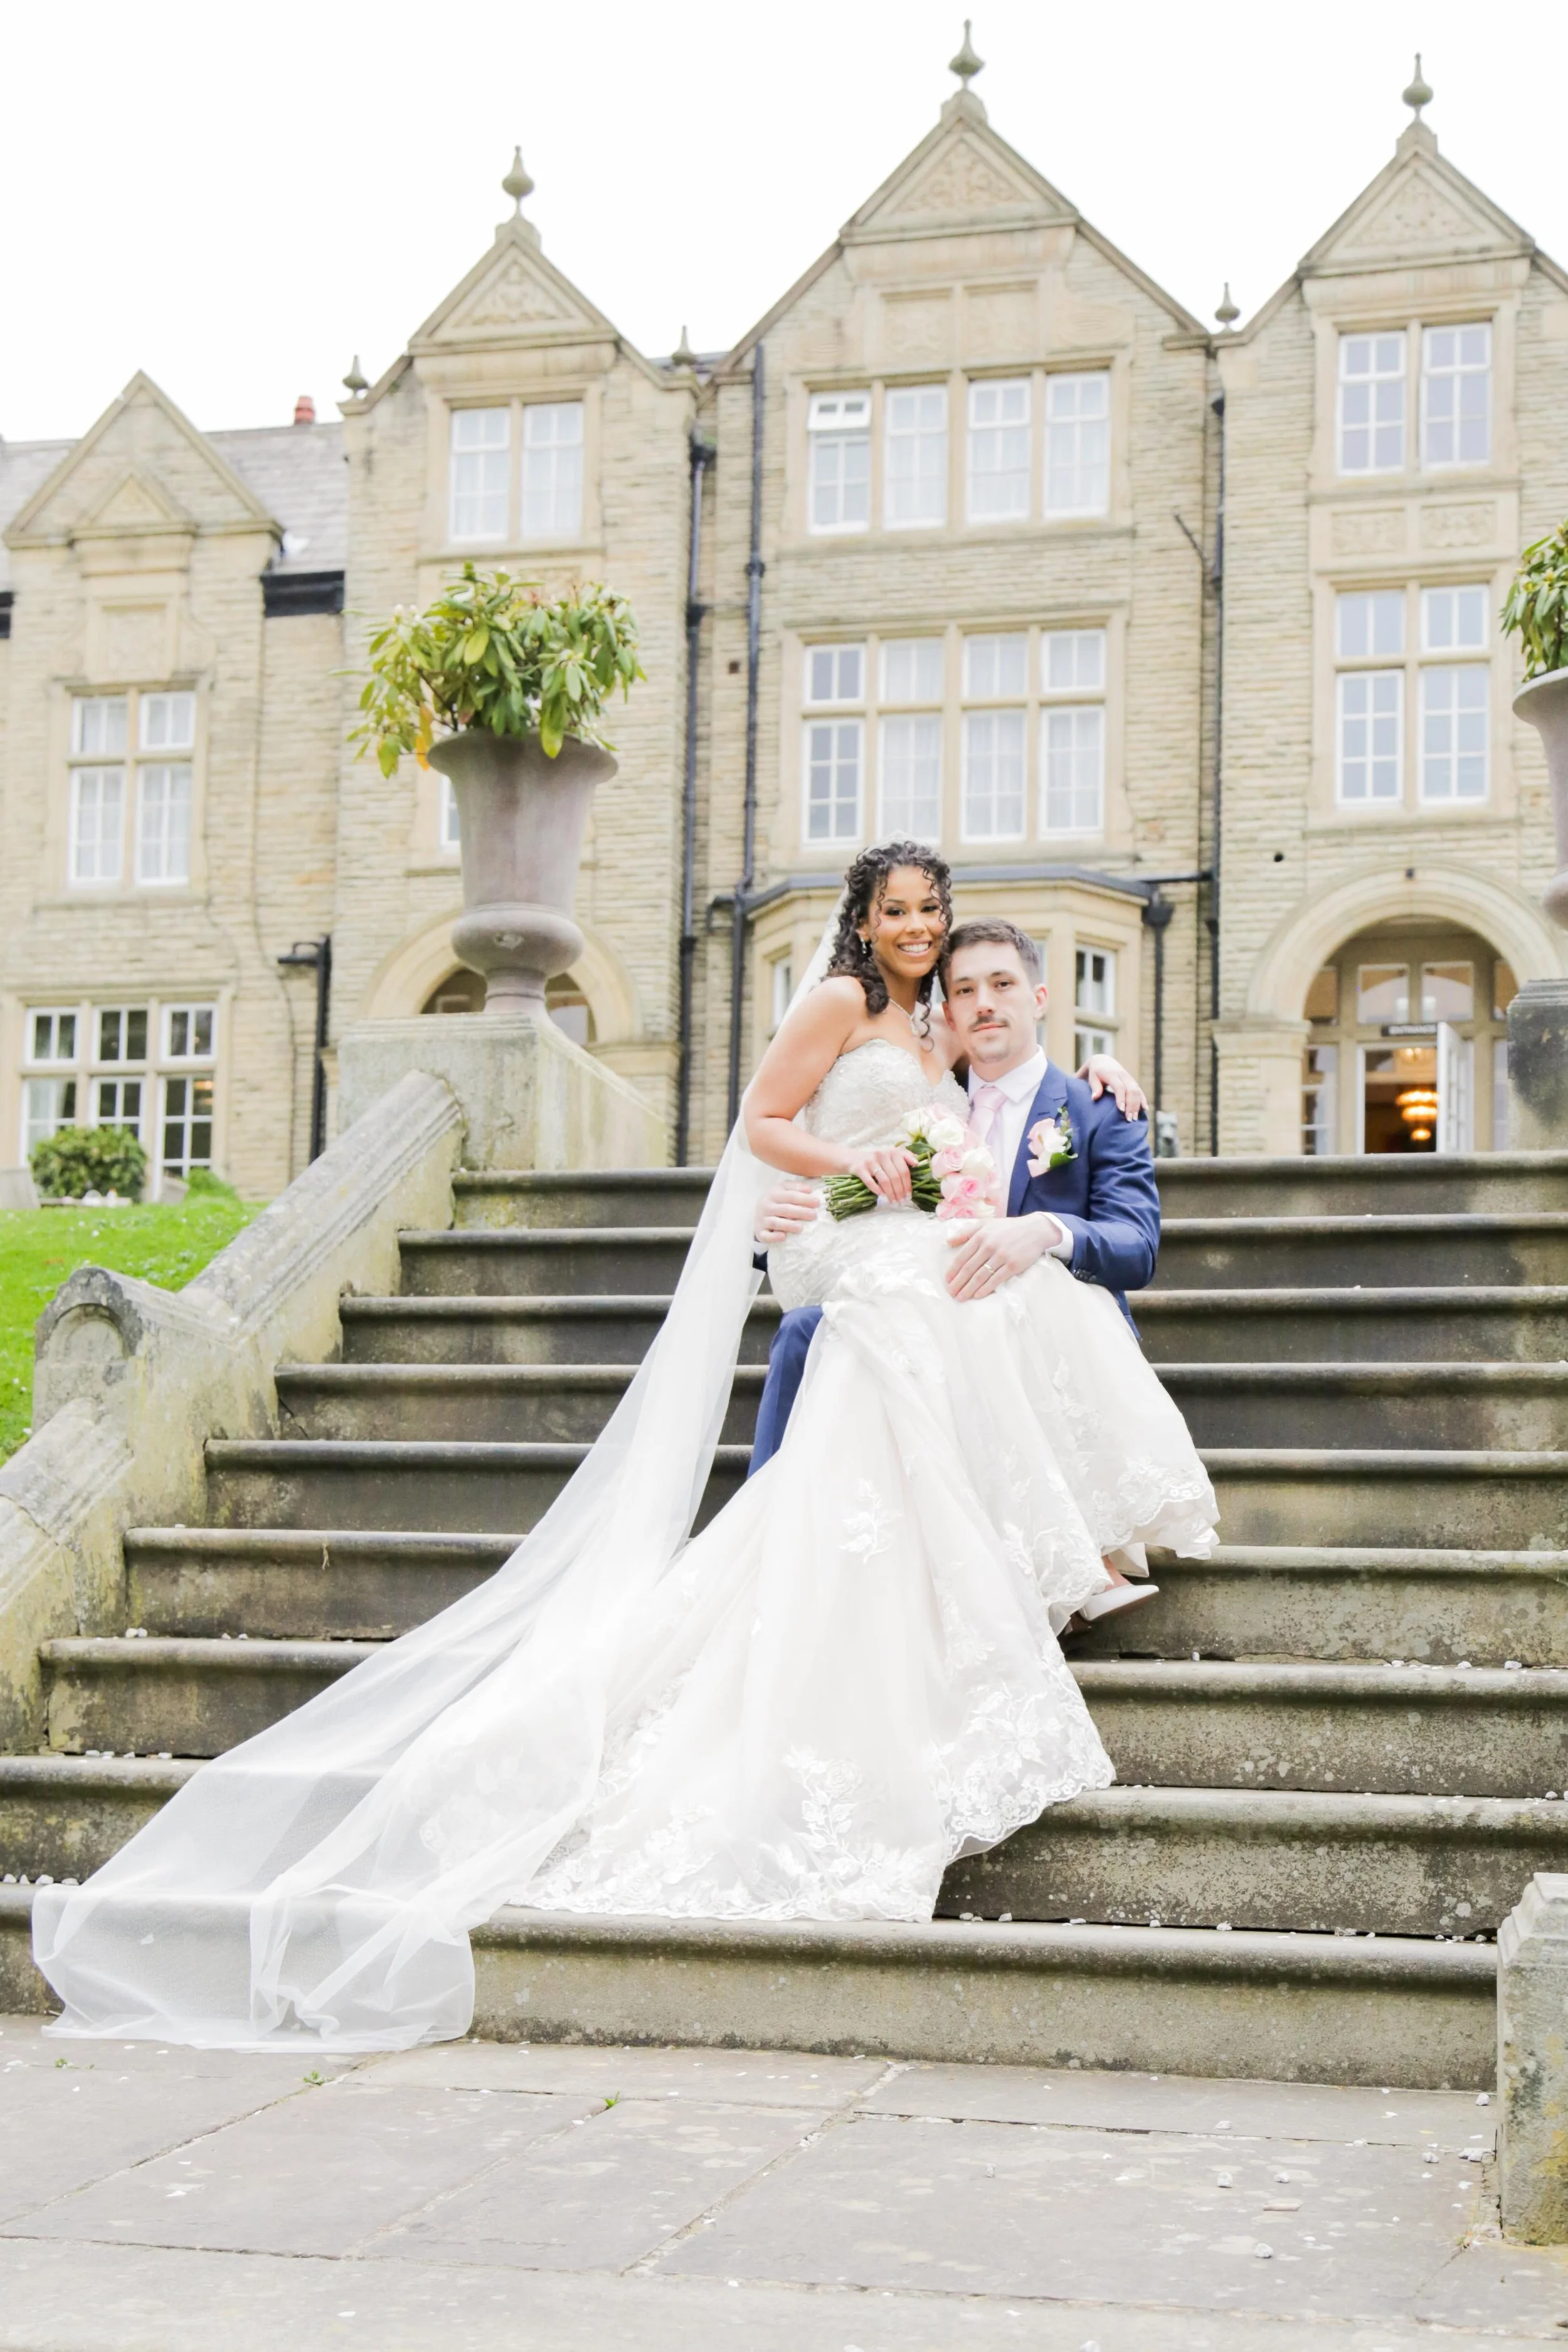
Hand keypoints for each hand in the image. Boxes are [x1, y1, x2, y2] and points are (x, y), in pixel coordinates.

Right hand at [754, 1180, 819, 1246]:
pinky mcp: (760, 1232)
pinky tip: (783, 1237)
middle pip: (784, 1209)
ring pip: (775, 1222)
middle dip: (800, 1212)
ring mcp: (762, 1219)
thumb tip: (809, 1189)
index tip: (816, 1202)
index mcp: (773, 1193)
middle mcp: (766, 1205)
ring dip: (788, 1225)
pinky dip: (774, 1237)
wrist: (759, 1214)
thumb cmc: (777, 1202)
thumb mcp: (784, 1190)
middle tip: (813, 1215)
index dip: (803, 1198)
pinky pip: (766, 1235)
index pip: (790, 1195)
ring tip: (800, 1227)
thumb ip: (796, 1187)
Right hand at [844, 1144, 918, 1203]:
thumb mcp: (891, 1156)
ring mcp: (870, 1161)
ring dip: (890, 1194)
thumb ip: (905, 1157)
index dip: (907, 1185)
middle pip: (895, 1177)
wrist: (854, 1159)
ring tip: (893, 1202)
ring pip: (884, 1180)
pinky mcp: (860, 1168)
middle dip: (900, 1192)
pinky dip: (877, 1190)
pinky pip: (870, 1182)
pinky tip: (882, 1195)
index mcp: (893, 1151)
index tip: (909, 1196)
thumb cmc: (877, 1161)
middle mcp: (882, 1154)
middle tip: (901, 1202)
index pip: (904, 1170)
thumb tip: (918, 1163)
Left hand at [945, 1212, 1061, 1301]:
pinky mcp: (1013, 1265)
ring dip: (969, 1289)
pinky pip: (996, 1280)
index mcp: (981, 1235)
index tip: (947, 1280)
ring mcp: (1001, 1256)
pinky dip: (985, 1289)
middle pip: (969, 1268)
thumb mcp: (986, 1224)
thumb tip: (948, 1242)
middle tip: (951, 1293)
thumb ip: (966, 1232)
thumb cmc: (1008, 1228)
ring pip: (981, 1276)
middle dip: (958, 1283)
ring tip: (961, 1297)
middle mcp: (989, 1246)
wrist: (1035, 1230)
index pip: (962, 1256)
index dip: (953, 1270)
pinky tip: (977, 1295)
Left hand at [1080, 1054, 1146, 1121]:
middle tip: (1129, 1119)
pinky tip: (1145, 1109)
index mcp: (1112, 1074)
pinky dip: (1143, 1099)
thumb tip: (1094, 1098)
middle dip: (1131, 1105)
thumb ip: (1095, 1087)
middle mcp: (1123, 1076)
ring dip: (1137, 1105)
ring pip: (1137, 1091)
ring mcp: (1129, 1078)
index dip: (1121, 1098)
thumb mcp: (1092, 1078)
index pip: (1119, 1087)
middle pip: (1131, 1090)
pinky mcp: (1133, 1081)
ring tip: (1135, 1118)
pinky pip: (1140, 1090)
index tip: (1121, 1110)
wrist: (1103, 1062)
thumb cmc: (1095, 1073)